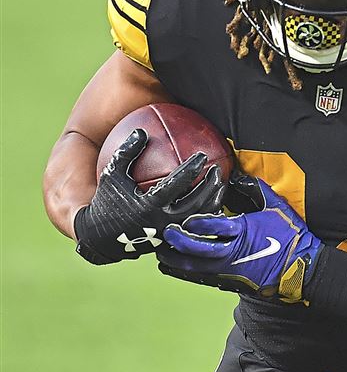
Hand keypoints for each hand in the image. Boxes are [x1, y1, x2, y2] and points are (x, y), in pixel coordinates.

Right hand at [73, 129, 225, 264]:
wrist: (102, 238)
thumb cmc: (106, 202)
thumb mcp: (111, 176)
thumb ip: (126, 153)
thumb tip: (141, 131)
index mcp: (148, 206)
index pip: (176, 185)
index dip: (191, 169)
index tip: (201, 155)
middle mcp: (163, 222)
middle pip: (195, 203)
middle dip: (209, 185)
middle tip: (217, 169)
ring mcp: (170, 234)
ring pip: (200, 217)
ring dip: (213, 200)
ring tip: (220, 183)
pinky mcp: (174, 241)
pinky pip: (197, 227)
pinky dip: (208, 213)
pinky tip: (213, 200)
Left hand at [157, 178, 321, 302]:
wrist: (301, 269)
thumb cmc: (291, 237)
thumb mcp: (277, 207)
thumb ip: (256, 189)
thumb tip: (238, 177)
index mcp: (242, 230)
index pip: (211, 224)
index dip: (195, 221)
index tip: (186, 218)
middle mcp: (232, 252)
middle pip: (197, 248)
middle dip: (178, 240)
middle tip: (166, 232)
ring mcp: (229, 269)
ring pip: (194, 266)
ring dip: (175, 259)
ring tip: (161, 251)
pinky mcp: (229, 282)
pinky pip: (200, 278)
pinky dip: (183, 273)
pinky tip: (171, 268)